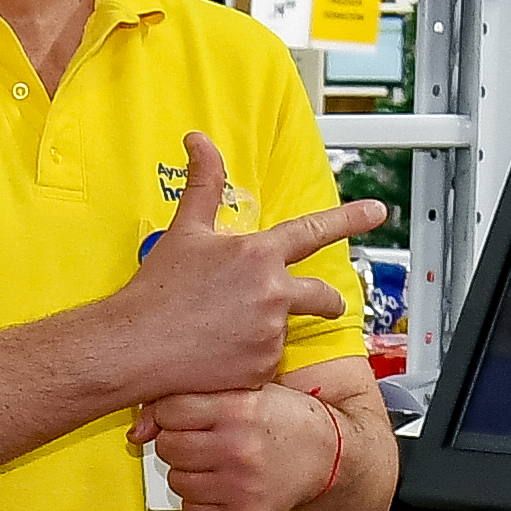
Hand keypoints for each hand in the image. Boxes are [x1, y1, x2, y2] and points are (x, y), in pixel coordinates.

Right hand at [100, 134, 379, 402]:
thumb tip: (199, 141)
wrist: (133, 347)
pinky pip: (266, 363)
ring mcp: (270, 333)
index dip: (350, 218)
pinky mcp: (261, 369)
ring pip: (285, 330)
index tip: (377, 211)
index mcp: (258, 255)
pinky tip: (217, 358)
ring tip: (224, 332)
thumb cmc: (156, 291)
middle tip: (318, 304)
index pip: (315, 230)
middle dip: (326, 301)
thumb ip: (203, 184)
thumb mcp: (183, 232)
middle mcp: (273, 293)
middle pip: (323, 296)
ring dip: (266, 331)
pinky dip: (248, 361)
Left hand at [128, 383, 342, 510]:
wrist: (326, 456)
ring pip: (175, 480)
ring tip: (216, 461)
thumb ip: (191, 397)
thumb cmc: (282, 419)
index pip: (171, 409)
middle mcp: (240, 448)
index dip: (173, 411)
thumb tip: (137, 430)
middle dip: (178, 441)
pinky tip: (221, 484)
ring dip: (188, 471)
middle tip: (204, 438)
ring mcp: (241, 486)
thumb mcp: (246, 390)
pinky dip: (200, 500)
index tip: (188, 414)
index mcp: (241, 408)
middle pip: (168, 446)